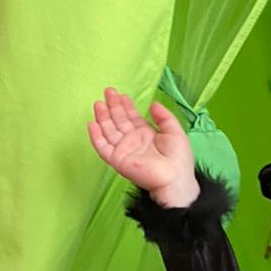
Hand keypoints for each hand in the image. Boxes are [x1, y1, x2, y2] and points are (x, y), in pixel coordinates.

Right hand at [87, 86, 195, 200]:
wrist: (174, 178)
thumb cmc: (178, 158)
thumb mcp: (175, 131)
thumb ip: (164, 117)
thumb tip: (153, 103)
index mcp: (146, 134)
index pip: (131, 117)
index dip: (125, 105)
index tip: (120, 94)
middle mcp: (133, 141)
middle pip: (118, 121)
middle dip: (112, 106)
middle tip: (108, 91)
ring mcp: (124, 150)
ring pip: (108, 131)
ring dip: (102, 117)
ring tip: (98, 103)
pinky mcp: (117, 160)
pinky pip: (102, 147)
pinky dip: (96, 136)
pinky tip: (92, 123)